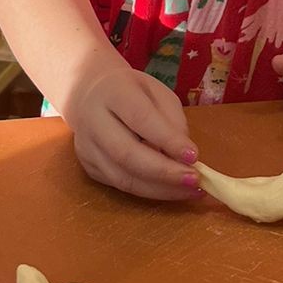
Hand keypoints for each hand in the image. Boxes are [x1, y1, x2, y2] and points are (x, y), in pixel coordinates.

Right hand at [65, 58, 199, 201]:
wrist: (86, 93)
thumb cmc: (130, 91)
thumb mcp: (156, 92)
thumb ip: (171, 119)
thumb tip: (185, 157)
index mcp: (113, 92)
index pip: (140, 119)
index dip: (167, 140)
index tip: (194, 156)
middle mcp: (92, 121)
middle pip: (126, 154)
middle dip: (164, 172)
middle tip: (195, 181)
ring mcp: (86, 147)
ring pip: (122, 178)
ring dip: (159, 190)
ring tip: (190, 191)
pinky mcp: (87, 167)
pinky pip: (119, 185)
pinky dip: (149, 191)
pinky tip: (171, 190)